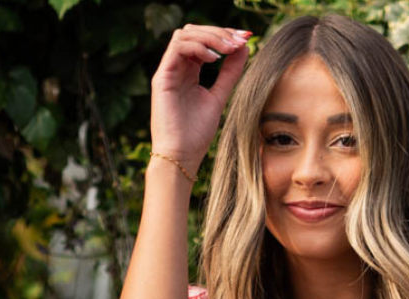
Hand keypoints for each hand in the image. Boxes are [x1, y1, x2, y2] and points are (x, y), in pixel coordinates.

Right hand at [151, 24, 251, 174]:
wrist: (181, 157)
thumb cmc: (196, 135)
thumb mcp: (219, 97)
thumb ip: (229, 73)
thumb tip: (243, 49)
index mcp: (189, 71)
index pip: (203, 41)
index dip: (224, 35)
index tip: (246, 38)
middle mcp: (177, 67)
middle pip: (194, 32)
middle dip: (219, 32)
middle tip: (240, 40)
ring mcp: (168, 71)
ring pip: (185, 35)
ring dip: (210, 37)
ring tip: (230, 48)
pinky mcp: (162, 77)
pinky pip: (177, 48)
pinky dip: (197, 47)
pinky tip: (214, 59)